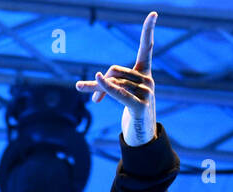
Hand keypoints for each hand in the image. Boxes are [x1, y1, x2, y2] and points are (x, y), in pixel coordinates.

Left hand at [75, 11, 156, 145]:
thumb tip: (79, 84)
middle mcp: (148, 80)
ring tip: (94, 101)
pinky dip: (106, 88)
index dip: (148, 31)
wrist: (142, 136)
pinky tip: (97, 79)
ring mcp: (146, 93)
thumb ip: (101, 87)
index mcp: (145, 73)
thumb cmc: (130, 111)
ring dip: (97, 90)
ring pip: (113, 83)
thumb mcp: (117, 94)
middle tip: (89, 94)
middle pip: (115, 70)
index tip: (153, 13)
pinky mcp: (140, 107)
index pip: (146, 48)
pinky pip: (118, 94)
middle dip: (100, 80)